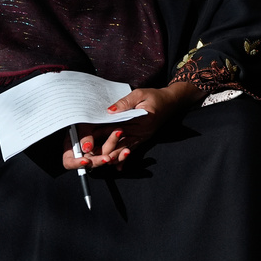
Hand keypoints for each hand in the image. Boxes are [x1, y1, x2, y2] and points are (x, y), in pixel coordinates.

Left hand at [62, 82, 203, 170]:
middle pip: (120, 141)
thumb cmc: (155, 96)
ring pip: (125, 148)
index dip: (103, 131)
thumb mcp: (140, 94)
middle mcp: (143, 131)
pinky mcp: (143, 138)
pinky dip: (124, 158)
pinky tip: (117, 166)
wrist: (171, 102)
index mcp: (142, 119)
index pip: (118, 126)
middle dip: (104, 147)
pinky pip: (132, 150)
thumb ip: (125, 102)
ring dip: (112, 155)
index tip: (89, 136)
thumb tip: (110, 111)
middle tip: (89, 153)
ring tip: (98, 161)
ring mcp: (143, 136)